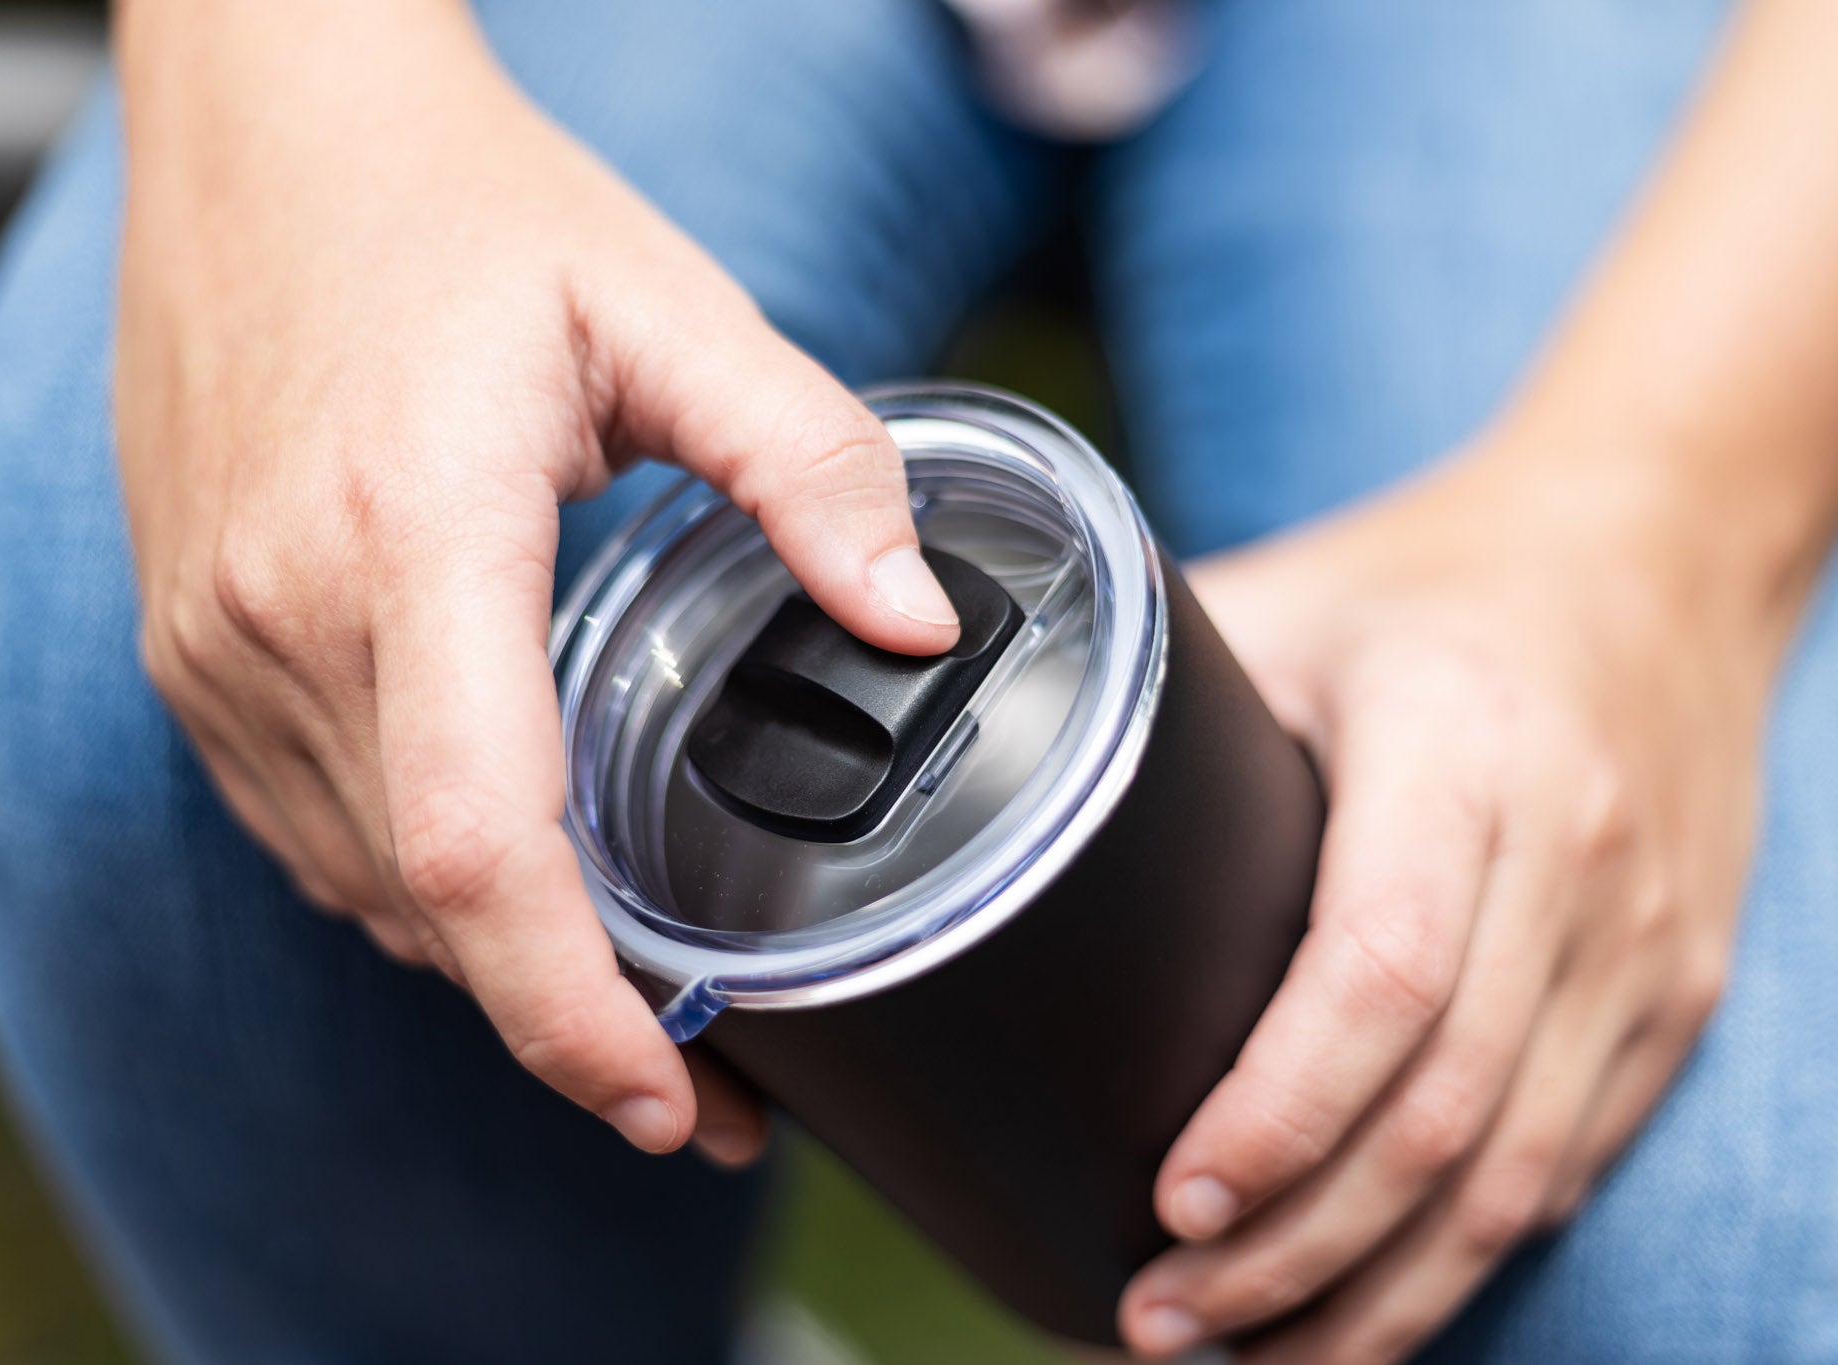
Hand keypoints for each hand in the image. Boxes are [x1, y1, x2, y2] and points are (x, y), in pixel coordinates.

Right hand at [114, 0, 957, 1162]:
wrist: (267, 129)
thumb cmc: (466, 207)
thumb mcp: (669, 306)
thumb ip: (809, 465)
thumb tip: (912, 623)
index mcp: (414, 535)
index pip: (481, 842)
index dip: (572, 1011)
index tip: (669, 1107)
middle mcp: (285, 615)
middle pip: (431, 902)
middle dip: (569, 1024)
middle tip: (706, 1090)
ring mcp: (214, 642)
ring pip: (363, 886)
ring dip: (492, 965)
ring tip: (624, 999)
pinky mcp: (191, 644)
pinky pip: (306, 828)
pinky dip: (414, 887)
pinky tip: (505, 881)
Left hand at [1116, 436, 1798, 1360]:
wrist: (1661, 553)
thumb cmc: (1437, 584)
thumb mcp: (1285, 605)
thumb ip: (1139, 694)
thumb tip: (966, 771)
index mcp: (1464, 749)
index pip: (1382, 974)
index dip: (1275, 1115)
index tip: (1168, 1200)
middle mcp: (1575, 859)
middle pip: (1443, 1116)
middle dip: (1294, 1252)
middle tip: (1156, 1316)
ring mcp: (1642, 940)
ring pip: (1518, 1177)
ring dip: (1378, 1292)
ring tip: (1242, 1349)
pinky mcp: (1672, 993)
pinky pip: (1572, 1162)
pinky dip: (1465, 1258)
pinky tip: (1368, 1302)